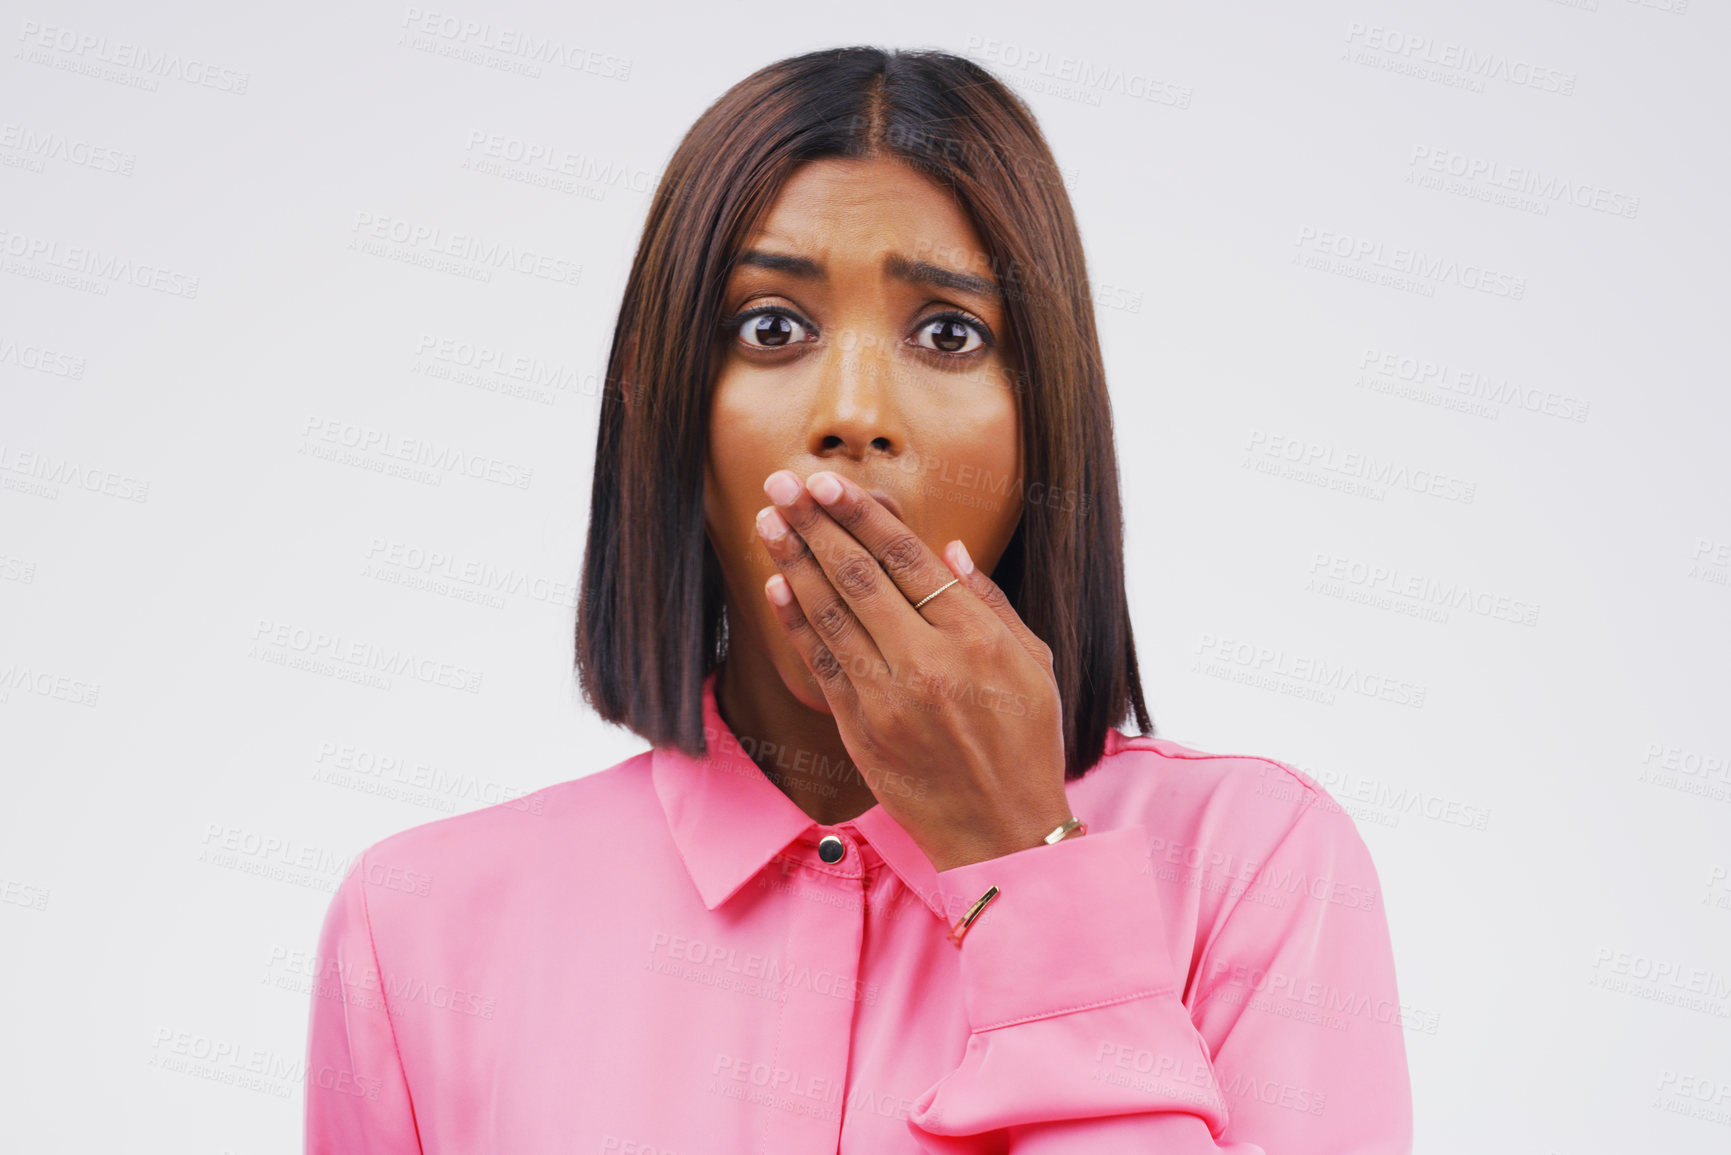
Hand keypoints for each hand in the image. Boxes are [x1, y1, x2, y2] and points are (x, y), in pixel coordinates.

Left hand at [754, 468, 1074, 872]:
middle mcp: (928, 662)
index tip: (829, 482)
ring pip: (830, 614)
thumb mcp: (1035, 666)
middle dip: (815, 524)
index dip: (862, 516)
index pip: (907, 559)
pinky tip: (776, 587)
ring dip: (793, 563)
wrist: (1001, 832)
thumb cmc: (1025, 743)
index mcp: (976, 638)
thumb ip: (991, 604)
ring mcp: (887, 697)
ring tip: (768, 521)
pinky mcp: (860, 729)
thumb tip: (949, 550)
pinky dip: (796, 623)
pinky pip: (820, 663)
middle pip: (858, 576)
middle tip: (780, 483)